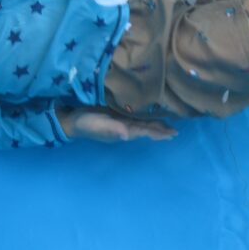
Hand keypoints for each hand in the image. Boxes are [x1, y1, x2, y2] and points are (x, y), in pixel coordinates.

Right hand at [58, 108, 177, 142]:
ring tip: (169, 127)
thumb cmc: (86, 123)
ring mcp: (122, 121)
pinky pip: (136, 116)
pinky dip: (146, 117)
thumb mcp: (98, 125)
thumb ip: (112, 129)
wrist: (73, 120)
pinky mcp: (118, 114)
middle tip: (175, 132)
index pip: (145, 131)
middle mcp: (126, 127)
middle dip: (161, 130)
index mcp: (123, 131)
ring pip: (143, 124)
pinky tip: (151, 114)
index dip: (158, 132)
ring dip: (156, 125)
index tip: (172, 134)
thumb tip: (127, 135)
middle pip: (147, 129)